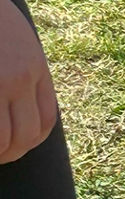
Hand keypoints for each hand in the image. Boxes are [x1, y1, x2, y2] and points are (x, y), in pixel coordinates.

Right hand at [0, 0, 57, 164]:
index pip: (46, 120)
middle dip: (11, 154)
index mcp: (36, 69)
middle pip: (25, 135)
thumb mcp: (20, 44)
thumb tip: (23, 106)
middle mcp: (19, 80)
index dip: (31, 141)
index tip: (17, 148)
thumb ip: (25, 73)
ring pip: (1, 139)